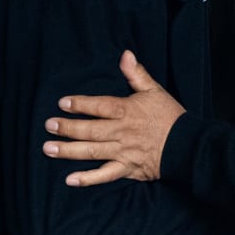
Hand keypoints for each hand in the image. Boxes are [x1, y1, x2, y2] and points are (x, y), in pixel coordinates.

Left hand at [42, 50, 183, 186]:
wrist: (187, 145)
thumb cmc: (169, 116)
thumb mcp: (154, 90)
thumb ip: (136, 73)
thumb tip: (125, 54)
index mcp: (128, 111)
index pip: (100, 106)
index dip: (80, 104)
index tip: (63, 103)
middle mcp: (122, 132)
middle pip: (91, 130)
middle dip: (68, 128)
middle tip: (49, 126)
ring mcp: (123, 152)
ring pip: (92, 151)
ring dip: (69, 151)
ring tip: (48, 149)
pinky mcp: (127, 168)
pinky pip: (105, 175)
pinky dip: (88, 179)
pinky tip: (70, 179)